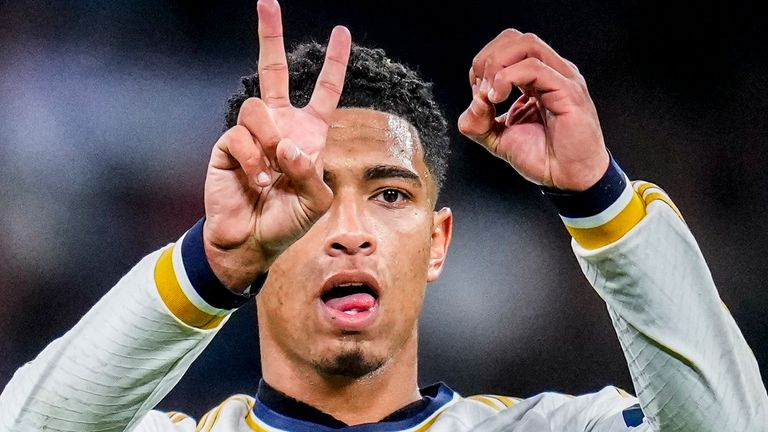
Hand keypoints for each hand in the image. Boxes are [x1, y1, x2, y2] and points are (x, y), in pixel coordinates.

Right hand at [202, 0, 350, 289]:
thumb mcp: (315, 201)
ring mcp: (252, 134)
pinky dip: (253, 160)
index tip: (342, 33)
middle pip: (272, 71)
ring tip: (271, 173)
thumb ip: (310, 172)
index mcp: (307, 134)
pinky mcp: (228, 145)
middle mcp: (279, 126)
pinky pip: (241, 136)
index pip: (323, 92)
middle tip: (268, 2)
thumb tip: (288, 144)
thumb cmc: (288, 222)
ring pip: (258, 108)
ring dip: (270, 141)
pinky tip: (256, 180)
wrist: (252, 241)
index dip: (333, 64)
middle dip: (270, 36)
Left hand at [458, 29, 608, 191]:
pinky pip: (535, 68)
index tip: (478, 97)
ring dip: (497, 66)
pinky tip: (498, 99)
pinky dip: (508, 79)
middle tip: (481, 92)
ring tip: (491, 96)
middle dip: (488, 60)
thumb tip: (470, 106)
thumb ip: (479, 122)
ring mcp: (562, 79)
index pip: (507, 47)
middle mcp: (551, 73)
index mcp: (536, 79)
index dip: (483, 66)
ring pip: (527, 44)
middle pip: (515, 38)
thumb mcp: (499, 139)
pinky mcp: (568, 92)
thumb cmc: (545, 158)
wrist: (570, 180)